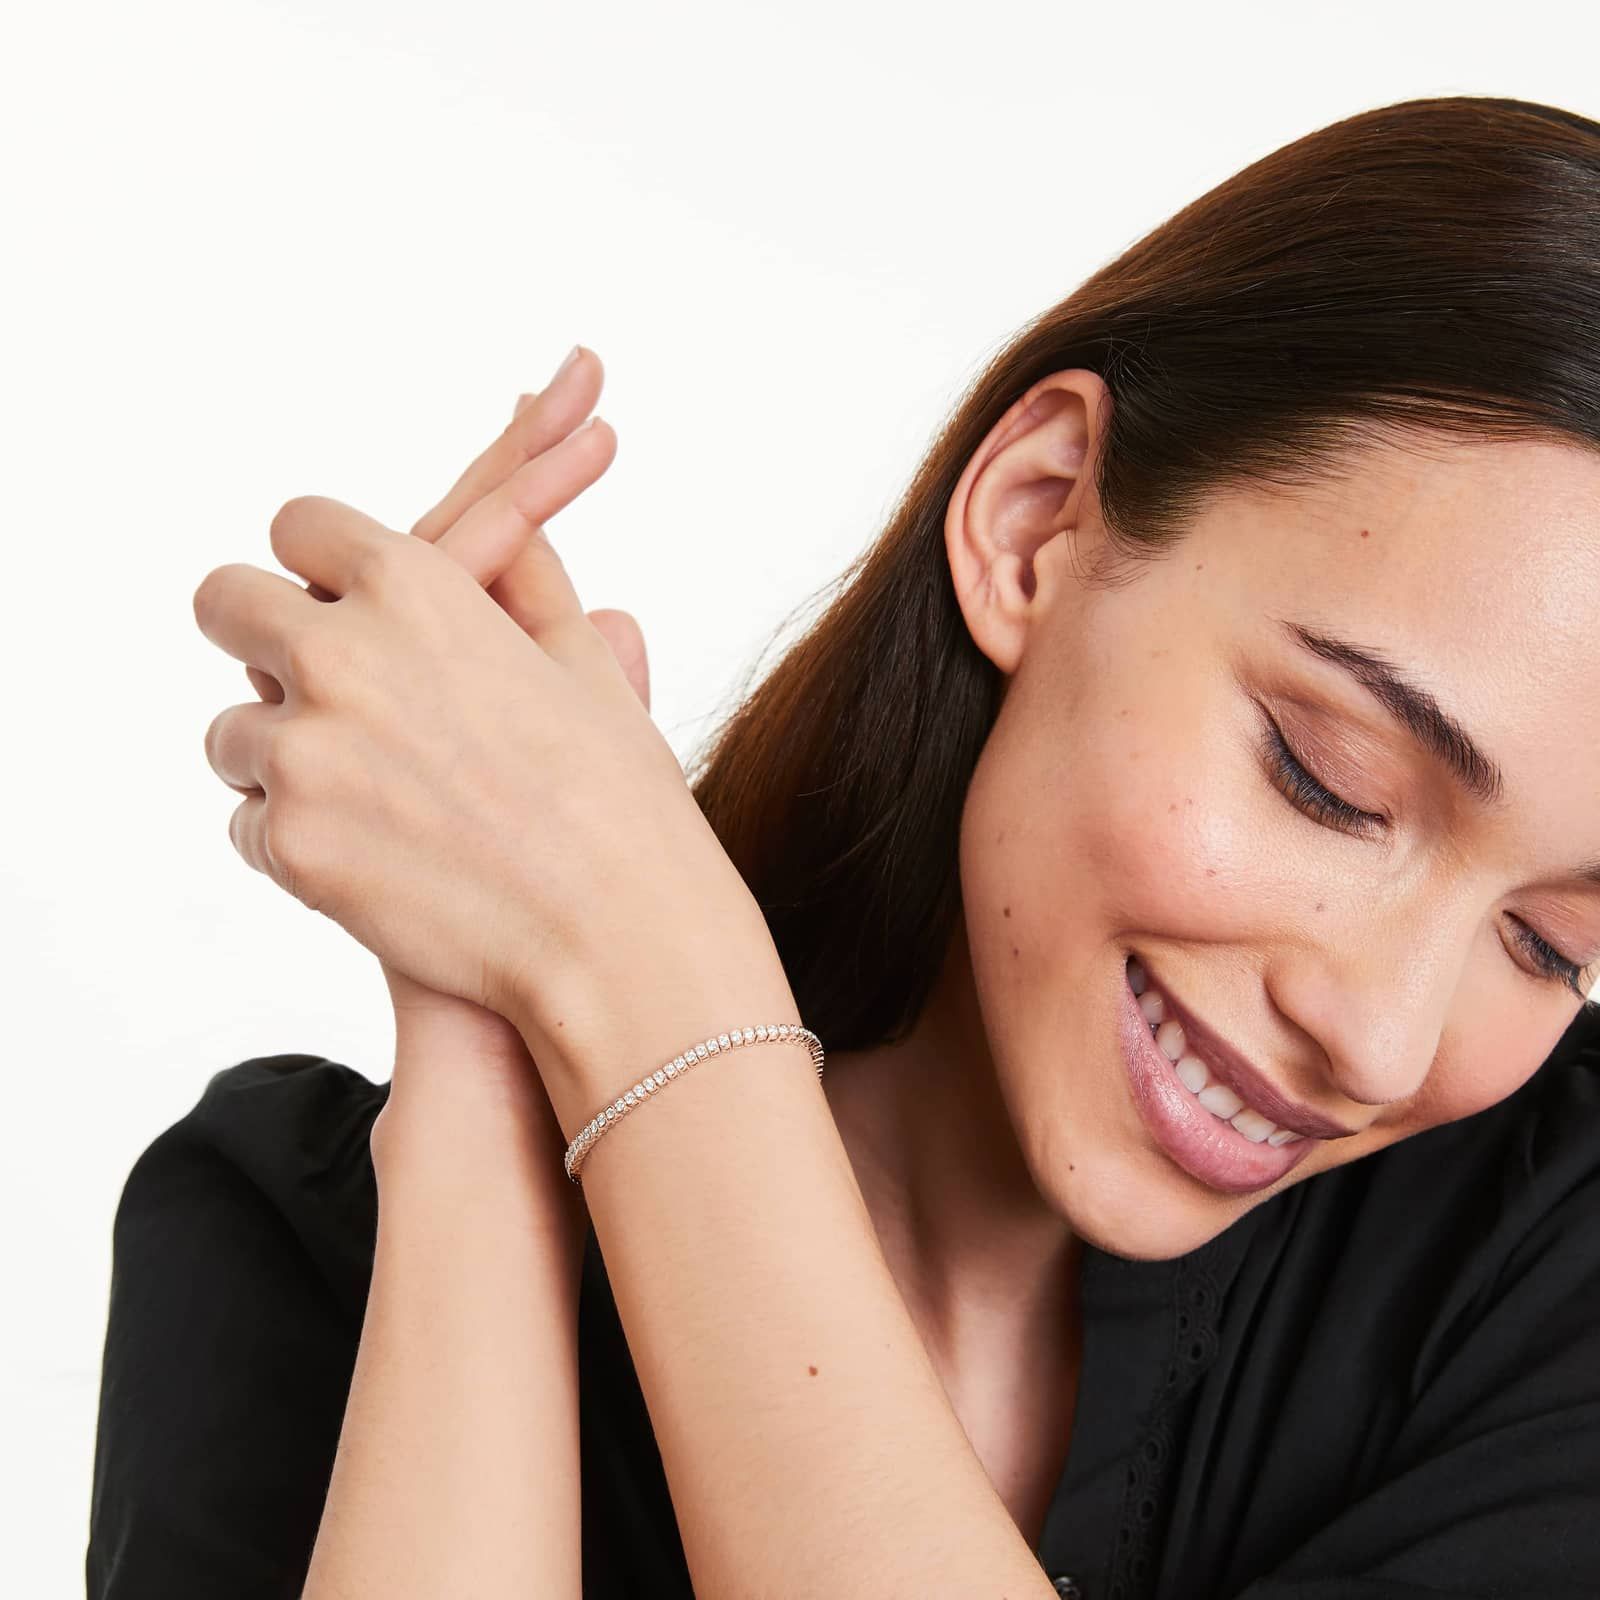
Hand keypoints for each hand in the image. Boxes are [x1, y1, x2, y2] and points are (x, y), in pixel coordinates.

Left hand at [194, 353, 780, 1115]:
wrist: (618, 933)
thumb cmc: (619, 800)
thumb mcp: (583, 665)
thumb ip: (531, 584)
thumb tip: (512, 539)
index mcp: (416, 588)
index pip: (299, 525)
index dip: (318, 563)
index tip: (331, 601)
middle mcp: (340, 653)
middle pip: (224, 603)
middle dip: (256, 636)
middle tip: (304, 686)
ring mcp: (304, 752)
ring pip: (233, 732)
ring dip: (280, 757)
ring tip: (370, 802)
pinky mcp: (289, 843)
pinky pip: (247, 827)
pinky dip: (295, 842)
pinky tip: (375, 861)